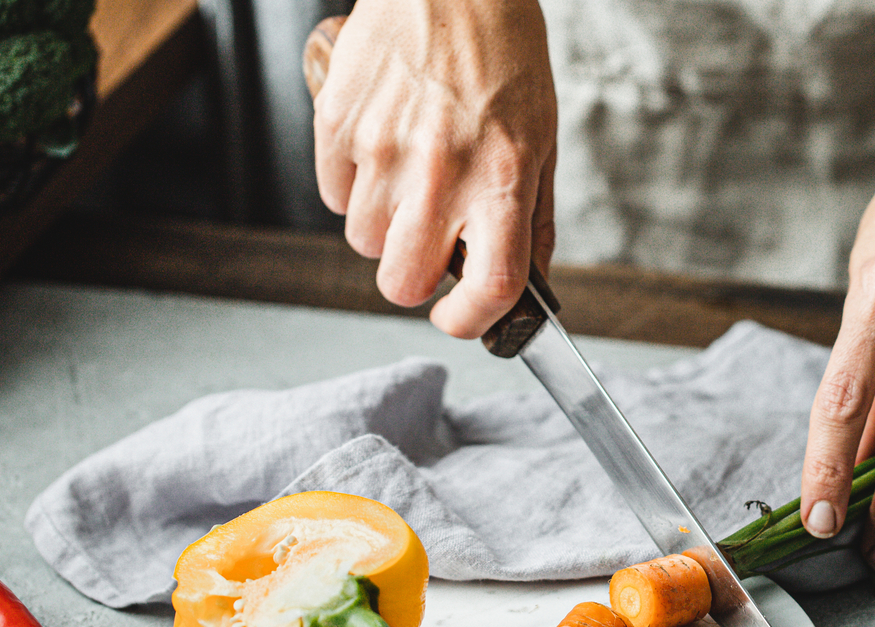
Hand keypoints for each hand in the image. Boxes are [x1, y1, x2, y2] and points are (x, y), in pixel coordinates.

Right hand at [311, 0, 556, 337]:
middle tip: (431, 249)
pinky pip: (332, 195)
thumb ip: (533, 221)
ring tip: (412, 180)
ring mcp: (381, 151)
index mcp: (501, 181)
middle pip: (402, 284)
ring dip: (384, 229)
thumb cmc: (503, 55)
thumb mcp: (542, 141)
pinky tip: (383, 148)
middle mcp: (440, 173)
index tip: (461, 319)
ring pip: (363, 243)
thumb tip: (529, 288)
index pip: (489, 288)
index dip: (471, 321)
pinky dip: (353, 188)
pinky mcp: (337, 125)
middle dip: (415, 280)